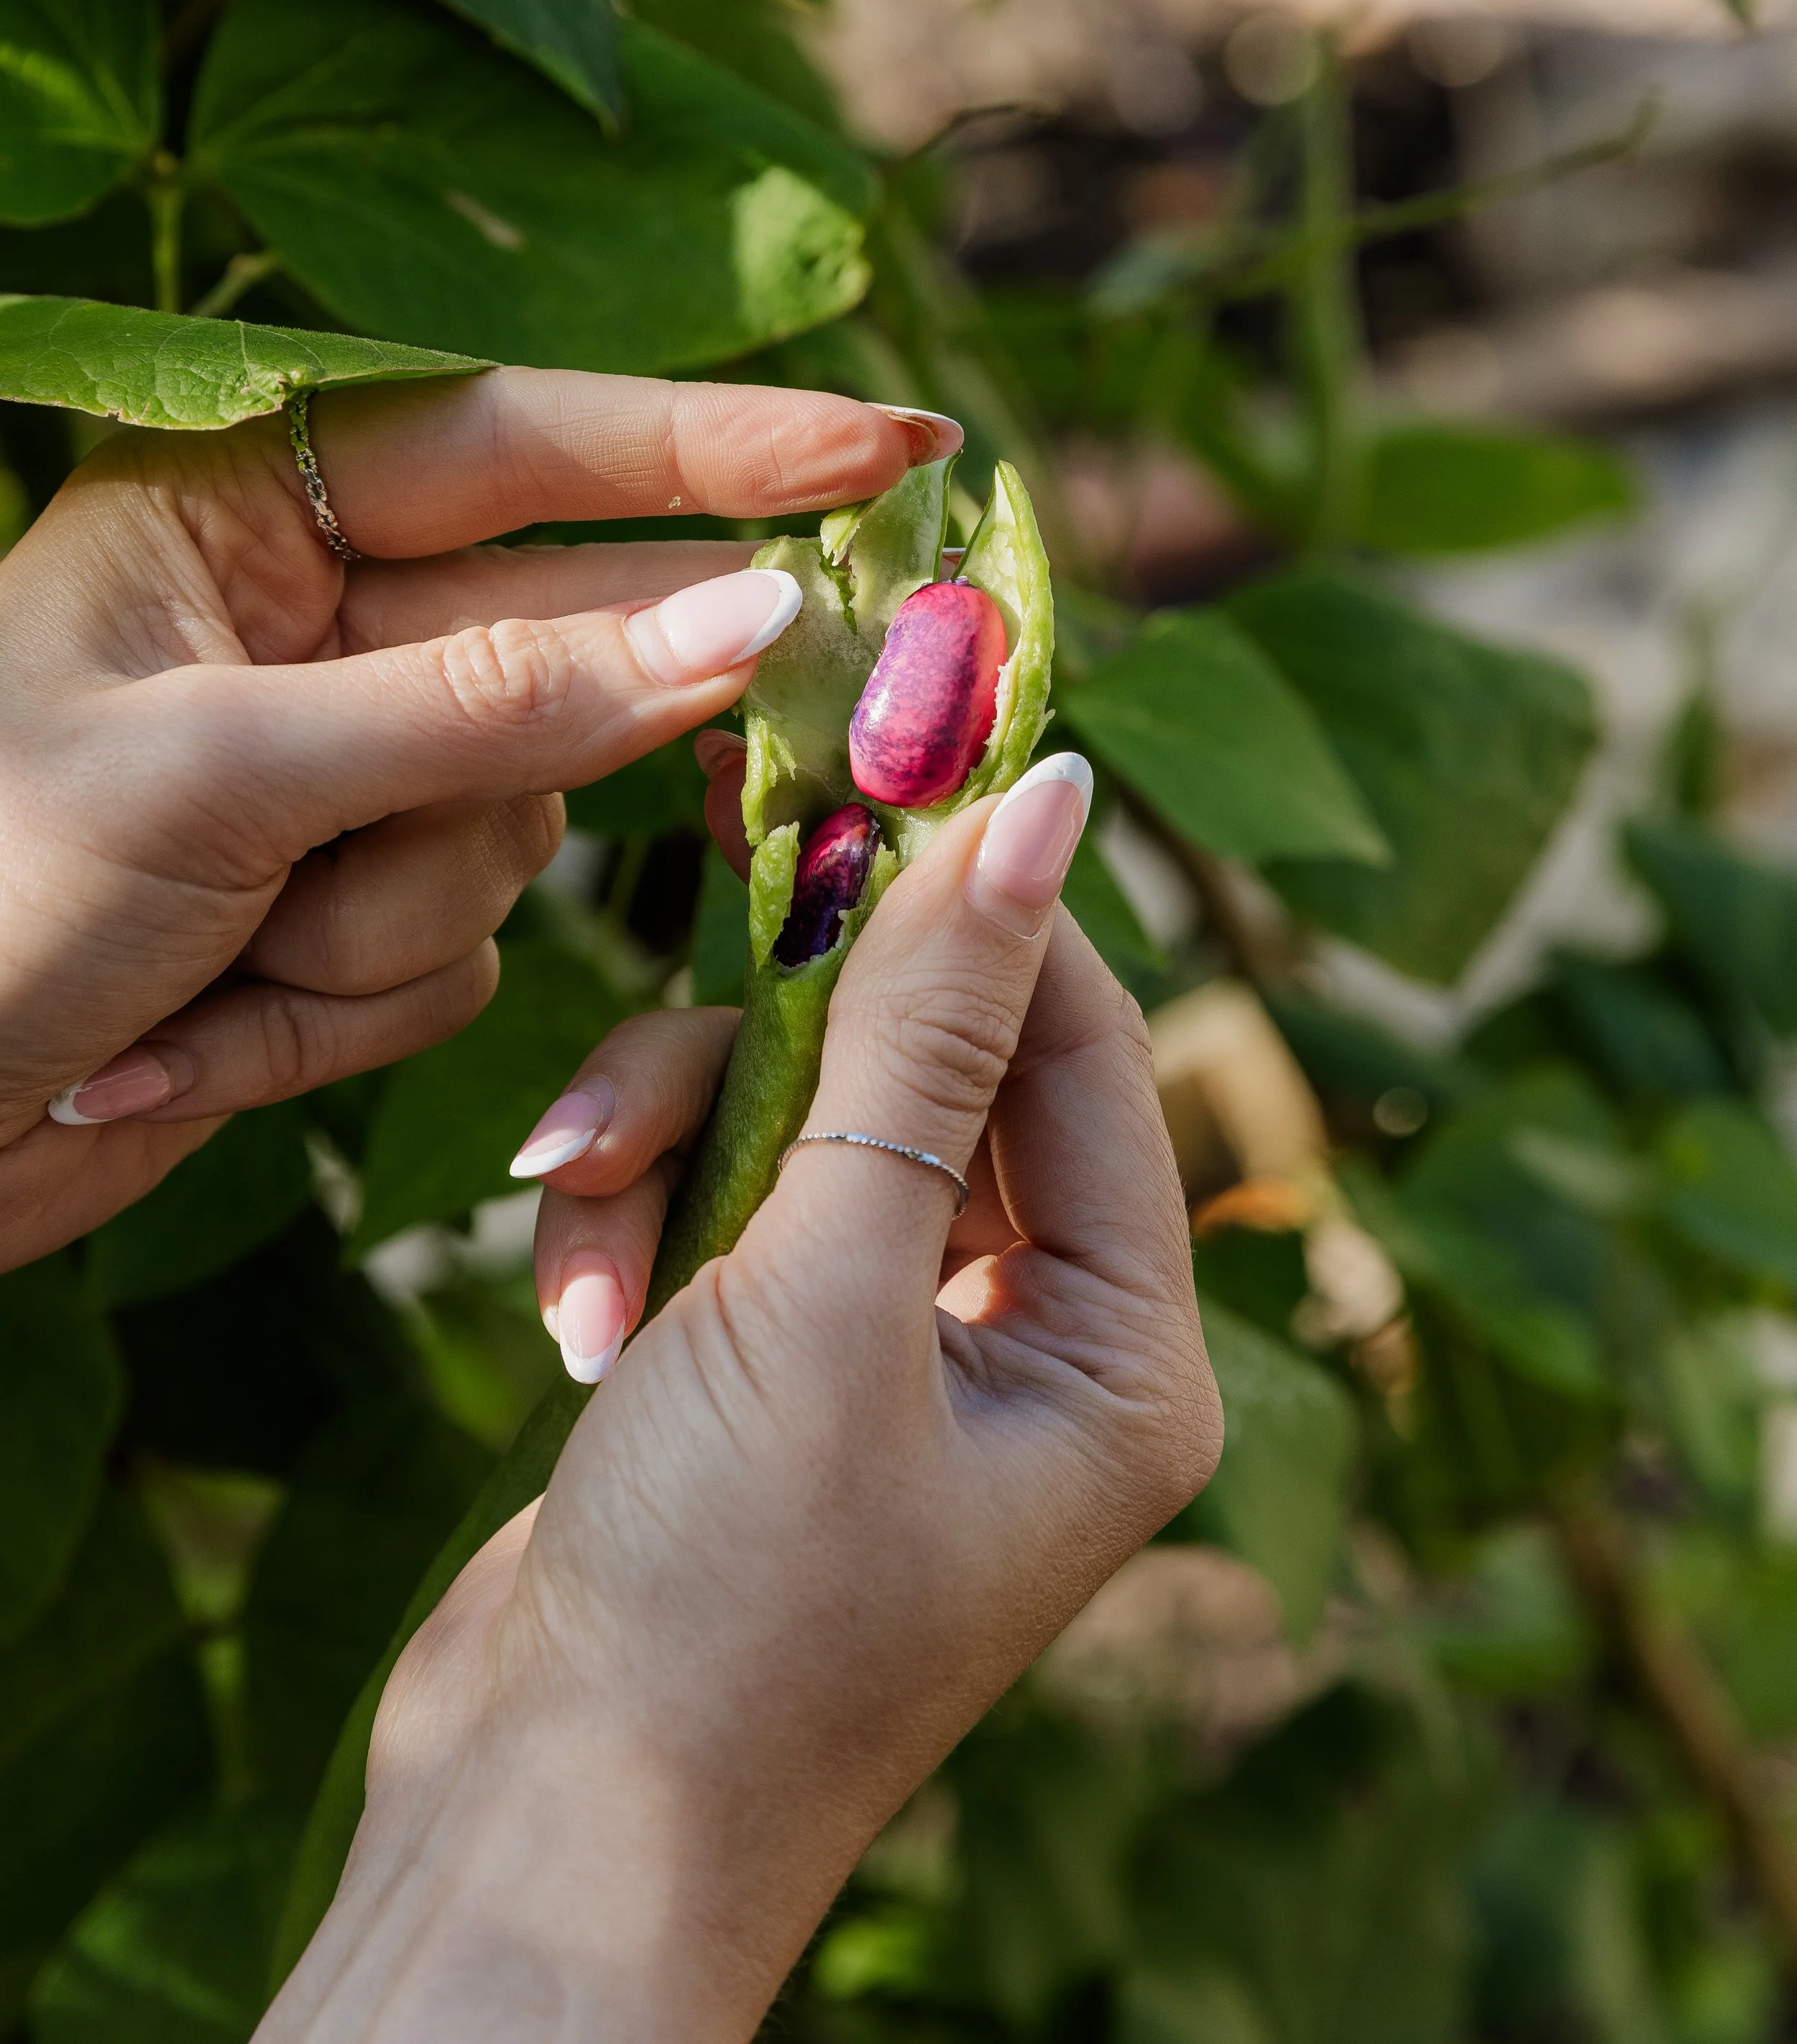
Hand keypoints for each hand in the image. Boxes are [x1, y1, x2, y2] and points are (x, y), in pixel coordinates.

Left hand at [0, 369, 954, 1266]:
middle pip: (559, 644)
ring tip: (219, 963)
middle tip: (827, 700)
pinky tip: (171, 1048)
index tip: (889, 445)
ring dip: (380, 927)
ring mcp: (326, 787)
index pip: (519, 444)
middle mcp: (304, 634)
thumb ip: (496, 702)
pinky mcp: (331, 929)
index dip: (710, 442)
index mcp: (239, 518)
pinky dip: (328, 1021)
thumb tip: (745, 621)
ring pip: (514, 831)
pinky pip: (450, 965)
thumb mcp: (225, 774)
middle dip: (602, 717)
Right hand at [263, 777, 1219, 2042]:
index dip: (981, 904)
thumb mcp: (826, 1290)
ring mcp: (894, 1346)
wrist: (542, 1834)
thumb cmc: (722, 1609)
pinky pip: (720, 1199)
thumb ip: (924, 1035)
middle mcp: (1034, 1340)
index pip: (1085, 1043)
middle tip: (690, 979)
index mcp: (1124, 1349)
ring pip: (798, 1118)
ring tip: (589, 1252)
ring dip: (672, 1149)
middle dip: (780, 1052)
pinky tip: (573, 1316)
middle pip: (927, 1065)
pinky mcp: (770, 1354)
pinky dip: (634, 1225)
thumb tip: (1047, 802)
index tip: (872, 775)